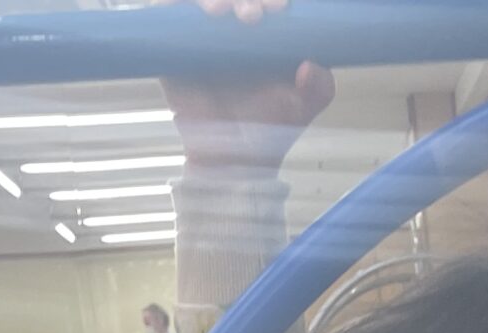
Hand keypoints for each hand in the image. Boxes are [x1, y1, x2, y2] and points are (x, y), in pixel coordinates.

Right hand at [159, 0, 333, 169]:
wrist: (234, 161)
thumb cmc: (270, 129)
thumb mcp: (303, 108)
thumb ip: (320, 87)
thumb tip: (310, 66)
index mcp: (266, 30)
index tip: (278, 10)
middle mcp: (233, 25)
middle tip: (250, 17)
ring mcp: (203, 34)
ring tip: (216, 13)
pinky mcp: (176, 46)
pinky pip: (167, 14)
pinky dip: (171, 4)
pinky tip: (184, 9)